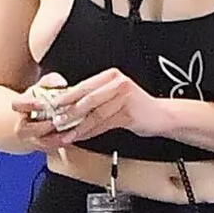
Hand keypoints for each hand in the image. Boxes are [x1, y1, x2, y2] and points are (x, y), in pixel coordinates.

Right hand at [11, 72, 80, 152]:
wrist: (38, 117)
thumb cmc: (42, 98)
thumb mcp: (44, 86)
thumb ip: (51, 81)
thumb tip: (61, 83)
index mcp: (20, 107)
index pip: (17, 105)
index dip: (29, 104)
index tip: (43, 103)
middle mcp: (24, 125)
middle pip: (27, 130)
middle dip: (42, 127)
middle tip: (56, 122)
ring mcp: (33, 138)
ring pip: (42, 143)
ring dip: (55, 139)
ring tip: (69, 133)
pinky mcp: (46, 147)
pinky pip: (53, 148)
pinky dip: (64, 143)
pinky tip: (74, 137)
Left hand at [52, 68, 167, 142]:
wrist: (161, 115)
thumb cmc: (136, 106)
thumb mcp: (115, 95)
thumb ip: (95, 97)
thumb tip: (69, 105)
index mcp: (111, 76)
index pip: (83, 85)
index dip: (66, 96)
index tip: (52, 105)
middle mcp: (118, 83)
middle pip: (87, 98)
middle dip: (69, 112)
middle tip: (56, 121)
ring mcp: (125, 97)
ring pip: (95, 114)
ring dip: (79, 126)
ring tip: (67, 133)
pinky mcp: (129, 113)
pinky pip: (105, 124)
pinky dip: (92, 132)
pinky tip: (83, 136)